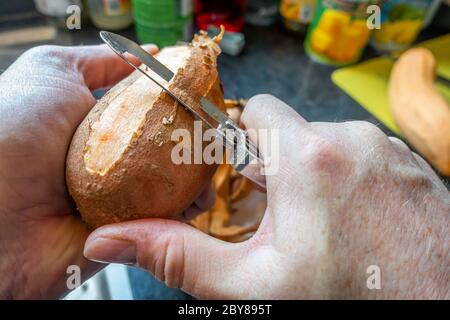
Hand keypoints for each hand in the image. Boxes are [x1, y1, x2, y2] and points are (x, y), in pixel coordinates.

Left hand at [0, 43, 211, 298]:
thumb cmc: (10, 132)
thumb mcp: (51, 72)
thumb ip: (100, 61)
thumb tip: (149, 52)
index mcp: (99, 128)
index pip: (153, 114)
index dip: (181, 107)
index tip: (205, 102)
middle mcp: (113, 163)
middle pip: (168, 151)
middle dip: (196, 145)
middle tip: (217, 139)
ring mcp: (120, 200)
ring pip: (172, 188)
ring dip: (197, 181)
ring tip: (211, 172)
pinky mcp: (126, 235)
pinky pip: (164, 224)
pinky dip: (184, 214)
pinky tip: (197, 200)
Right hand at [84, 94, 448, 298]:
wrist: (437, 313)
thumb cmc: (351, 303)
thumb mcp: (253, 287)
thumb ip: (179, 255)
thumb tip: (113, 238)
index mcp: (309, 158)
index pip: (255, 111)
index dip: (236, 140)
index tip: (234, 174)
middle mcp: (354, 141)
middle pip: (290, 132)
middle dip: (272, 168)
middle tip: (271, 215)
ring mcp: (388, 151)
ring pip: (327, 145)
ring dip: (310, 177)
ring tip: (313, 226)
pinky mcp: (410, 167)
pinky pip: (362, 157)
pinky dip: (345, 180)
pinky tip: (350, 223)